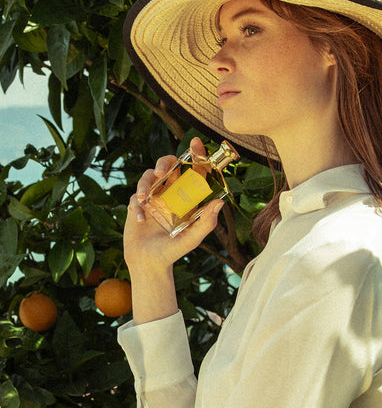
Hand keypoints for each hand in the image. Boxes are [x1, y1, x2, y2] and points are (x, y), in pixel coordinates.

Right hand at [124, 137, 224, 274]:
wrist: (150, 263)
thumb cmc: (174, 250)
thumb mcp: (193, 238)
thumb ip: (207, 223)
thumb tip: (220, 202)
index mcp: (187, 196)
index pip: (192, 170)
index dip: (195, 154)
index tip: (196, 143)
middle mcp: (171, 192)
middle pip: (168, 165)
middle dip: (165, 162)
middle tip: (163, 171)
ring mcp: (153, 197)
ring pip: (148, 177)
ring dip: (145, 183)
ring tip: (144, 198)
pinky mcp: (137, 204)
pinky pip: (135, 197)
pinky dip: (137, 206)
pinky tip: (141, 220)